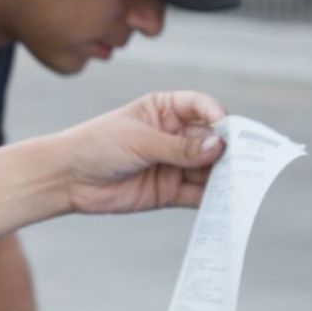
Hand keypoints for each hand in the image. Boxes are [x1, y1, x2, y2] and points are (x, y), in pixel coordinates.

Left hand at [53, 91, 225, 214]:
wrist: (67, 178)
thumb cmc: (97, 146)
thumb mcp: (139, 141)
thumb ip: (179, 148)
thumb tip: (219, 147)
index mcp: (166, 110)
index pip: (202, 107)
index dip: (218, 116)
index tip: (226, 129)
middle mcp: (175, 135)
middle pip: (212, 141)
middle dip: (228, 152)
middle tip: (244, 163)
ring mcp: (175, 164)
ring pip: (209, 169)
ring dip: (225, 178)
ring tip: (238, 185)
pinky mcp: (170, 191)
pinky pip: (198, 194)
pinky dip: (213, 200)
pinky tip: (225, 203)